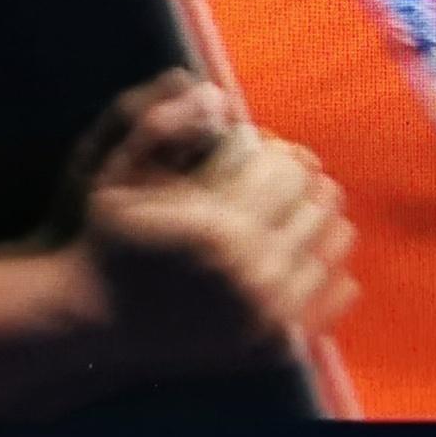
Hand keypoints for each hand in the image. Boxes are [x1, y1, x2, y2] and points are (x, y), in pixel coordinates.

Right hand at [65, 73, 356, 375]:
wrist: (96, 323)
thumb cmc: (107, 241)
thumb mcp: (115, 174)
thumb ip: (159, 127)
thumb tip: (216, 94)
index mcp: (217, 226)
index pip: (292, 167)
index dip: (276, 152)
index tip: (254, 154)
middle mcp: (252, 273)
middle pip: (321, 201)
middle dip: (298, 182)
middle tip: (269, 182)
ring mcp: (270, 313)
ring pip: (337, 241)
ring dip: (314, 220)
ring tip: (281, 215)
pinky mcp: (278, 342)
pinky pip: (340, 290)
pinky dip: (327, 266)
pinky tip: (296, 255)